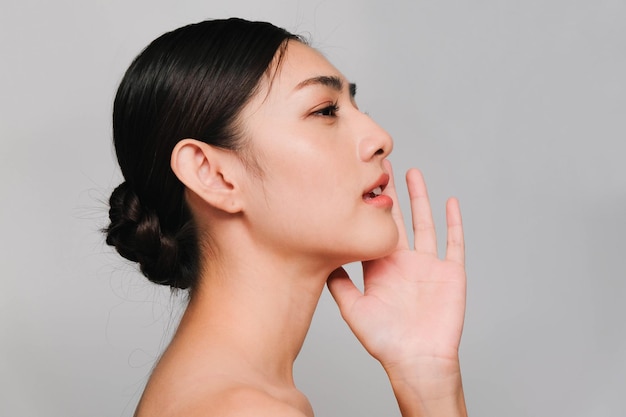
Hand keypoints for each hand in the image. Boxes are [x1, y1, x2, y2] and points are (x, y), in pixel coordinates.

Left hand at [327, 160, 465, 377]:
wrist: (417, 360)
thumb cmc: (384, 340)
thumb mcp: (353, 309)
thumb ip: (339, 283)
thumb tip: (322, 257)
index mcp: (380, 266)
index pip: (372, 228)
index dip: (365, 206)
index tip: (355, 180)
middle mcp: (403, 260)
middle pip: (396, 218)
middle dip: (388, 191)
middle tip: (380, 163)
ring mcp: (427, 265)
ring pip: (423, 222)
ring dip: (419, 198)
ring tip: (411, 173)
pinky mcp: (449, 272)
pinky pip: (453, 242)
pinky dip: (454, 222)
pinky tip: (450, 202)